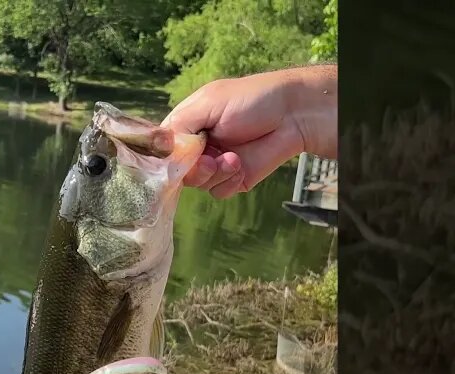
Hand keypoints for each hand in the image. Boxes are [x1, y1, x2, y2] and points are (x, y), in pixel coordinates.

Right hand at [161, 65, 336, 198]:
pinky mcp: (233, 179)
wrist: (293, 116)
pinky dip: (229, 183)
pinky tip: (242, 167)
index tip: (176, 158)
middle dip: (194, 169)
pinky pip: (219, 192)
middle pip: (177, 172)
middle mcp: (197, 147)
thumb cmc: (252, 100)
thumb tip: (161, 150)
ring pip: (198, 184)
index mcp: (187, 125)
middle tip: (212, 159)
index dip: (166, 157)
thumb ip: (180, 126)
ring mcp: (215, 164)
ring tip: (234, 159)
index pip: (162, 148)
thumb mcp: (208, 103)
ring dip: (215, 174)